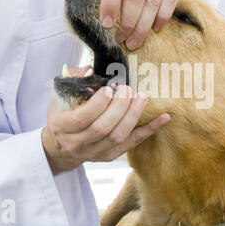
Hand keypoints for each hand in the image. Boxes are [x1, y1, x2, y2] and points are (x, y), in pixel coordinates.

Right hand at [42, 73, 169, 174]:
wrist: (62, 145)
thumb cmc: (63, 115)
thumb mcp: (60, 96)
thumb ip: (73, 80)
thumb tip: (90, 69)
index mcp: (62, 127)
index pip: (82, 118)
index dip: (98, 104)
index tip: (109, 89)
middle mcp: (78, 143)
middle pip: (103, 128)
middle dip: (119, 107)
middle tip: (128, 90)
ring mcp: (95, 152)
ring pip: (119, 137)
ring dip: (133, 116)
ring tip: (142, 98)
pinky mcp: (111, 155)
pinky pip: (134, 142)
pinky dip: (150, 129)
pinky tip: (164, 117)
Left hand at [99, 0, 182, 49]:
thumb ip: (108, 0)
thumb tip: (108, 25)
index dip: (110, 3)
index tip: (107, 24)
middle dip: (128, 21)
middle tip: (122, 38)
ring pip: (153, 1)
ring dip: (143, 26)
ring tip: (134, 41)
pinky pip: (170, 0)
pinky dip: (162, 18)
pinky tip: (154, 29)